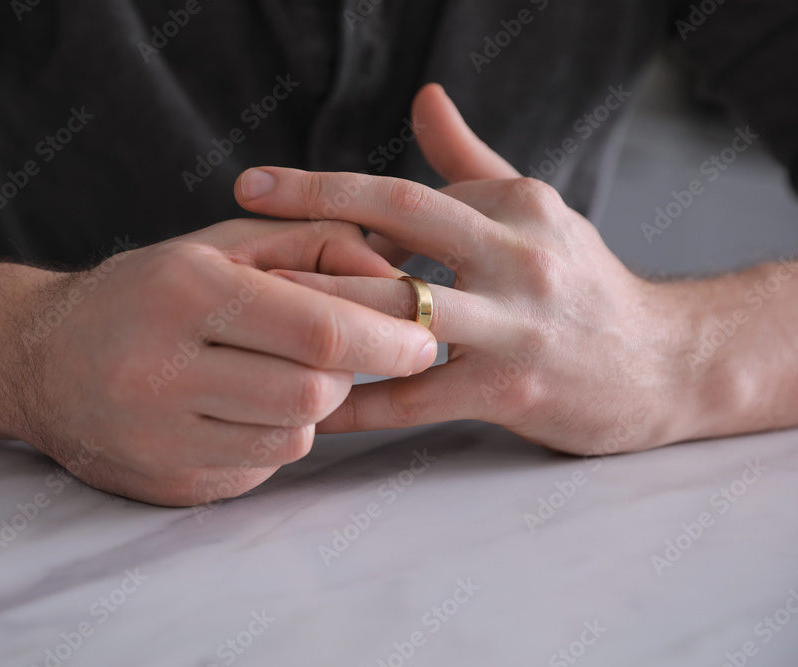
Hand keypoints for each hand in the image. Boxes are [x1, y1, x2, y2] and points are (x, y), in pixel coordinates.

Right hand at [5, 219, 438, 505]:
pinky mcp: (165, 485)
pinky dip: (269, 439)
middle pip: (314, 393)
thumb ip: (313, 245)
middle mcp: (163, 370)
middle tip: (338, 354)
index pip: (318, 332)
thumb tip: (397, 274)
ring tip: (269, 374)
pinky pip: (259, 471)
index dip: (386, 339)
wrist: (37, 359)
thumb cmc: (145, 292)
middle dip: (345, 374)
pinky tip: (233, 410)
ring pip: (293, 438)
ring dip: (306, 407)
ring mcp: (159, 438)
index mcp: (183, 293)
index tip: (422, 338)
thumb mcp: (219, 247)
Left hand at [232, 85, 692, 455]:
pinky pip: (415, 398)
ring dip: (325, 306)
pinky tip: (312, 408)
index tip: (258, 189)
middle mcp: (519, 254)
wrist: (666, 365)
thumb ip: (471, 157)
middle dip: (315, 214)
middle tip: (239, 216)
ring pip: (403, 309)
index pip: (405, 192)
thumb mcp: (534, 211)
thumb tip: (422, 94)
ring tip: (257, 308)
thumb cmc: (583, 283)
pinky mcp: (514, 390)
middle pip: (402, 221)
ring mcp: (518, 324)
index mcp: (516, 205)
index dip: (328, 192)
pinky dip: (358, 405)